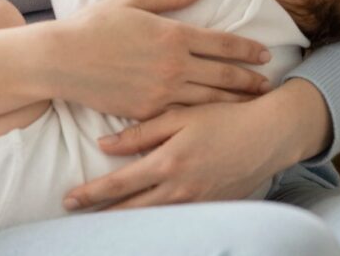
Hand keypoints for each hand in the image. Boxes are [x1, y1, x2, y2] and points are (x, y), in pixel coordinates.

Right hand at [51, 0, 272, 120]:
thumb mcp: (133, 1)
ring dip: (234, 101)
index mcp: (173, 34)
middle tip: (268, 84)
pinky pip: (182, 114)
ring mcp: (161, 91)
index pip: (222, 43)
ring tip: (252, 104)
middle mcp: (173, 65)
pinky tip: (214, 118)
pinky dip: (202, 116)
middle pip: (223, 76)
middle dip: (249, 80)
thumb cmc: (94, 25)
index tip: (264, 54)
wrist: (61, 60)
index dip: (247, 50)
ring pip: (208, 99)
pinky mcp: (146, 111)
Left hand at [62, 98, 286, 211]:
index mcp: (168, 162)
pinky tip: (143, 220)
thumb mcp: (182, 116)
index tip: (70, 199)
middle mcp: (179, 189)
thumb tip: (104, 144)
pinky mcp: (210, 208)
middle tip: (76, 215)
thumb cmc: (225, 118)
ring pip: (151, 219)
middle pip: (131, 210)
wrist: (269, 135)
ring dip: (125, 221)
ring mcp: (196, 203)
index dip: (92, 193)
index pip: (120, 184)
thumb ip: (143, 131)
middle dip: (101, 214)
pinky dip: (154, 222)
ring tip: (102, 221)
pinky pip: (175, 220)